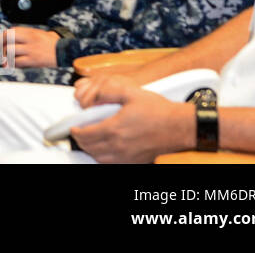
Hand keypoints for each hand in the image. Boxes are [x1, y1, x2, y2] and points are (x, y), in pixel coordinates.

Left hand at [0, 26, 58, 67]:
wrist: (65, 51)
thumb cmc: (50, 43)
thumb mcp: (38, 34)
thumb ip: (24, 35)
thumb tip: (8, 39)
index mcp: (30, 32)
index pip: (10, 31)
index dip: (1, 37)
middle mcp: (29, 39)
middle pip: (8, 38)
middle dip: (0, 45)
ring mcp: (31, 50)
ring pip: (10, 50)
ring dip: (4, 55)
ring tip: (4, 59)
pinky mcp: (34, 60)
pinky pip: (18, 62)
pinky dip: (12, 64)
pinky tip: (11, 65)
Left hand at [70, 80, 194, 162]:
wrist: (181, 126)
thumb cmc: (160, 111)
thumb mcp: (131, 92)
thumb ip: (109, 91)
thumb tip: (93, 94)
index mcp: (115, 128)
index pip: (85, 134)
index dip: (75, 130)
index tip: (74, 126)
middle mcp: (119, 146)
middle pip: (89, 147)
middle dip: (80, 140)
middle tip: (79, 132)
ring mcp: (127, 156)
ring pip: (99, 158)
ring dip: (90, 149)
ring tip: (90, 140)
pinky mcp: (136, 161)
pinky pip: (112, 164)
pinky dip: (103, 158)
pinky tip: (105, 150)